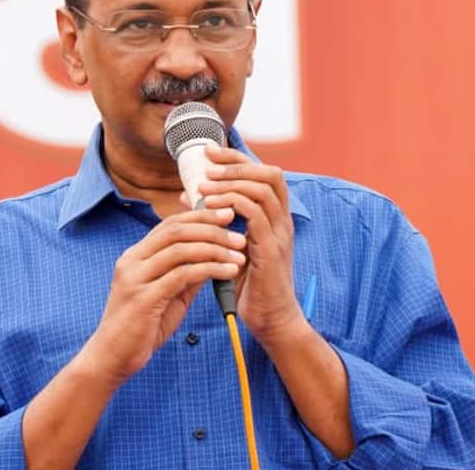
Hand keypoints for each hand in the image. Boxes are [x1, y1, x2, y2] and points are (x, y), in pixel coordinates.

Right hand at [83, 207, 246, 385]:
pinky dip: (208, 269)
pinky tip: (228, 272)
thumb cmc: (140, 328)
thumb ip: (185, 275)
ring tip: (238, 253)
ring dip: (214, 248)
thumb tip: (213, 257)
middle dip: (210, 228)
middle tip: (238, 234)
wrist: (111, 358)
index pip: (169, 225)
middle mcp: (132, 261)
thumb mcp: (167, 296)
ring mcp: (135, 278)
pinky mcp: (143, 298)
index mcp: (135, 256)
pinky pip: (181, 275)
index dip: (199, 216)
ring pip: (179, 249)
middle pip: (175, 231)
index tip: (226, 215)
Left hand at [197, 145, 304, 345]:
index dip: (237, 160)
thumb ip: (217, 220)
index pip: (263, 174)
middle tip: (207, 167)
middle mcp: (282, 221)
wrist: (269, 320)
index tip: (209, 153)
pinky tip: (211, 210)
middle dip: (236, 166)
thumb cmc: (249, 285)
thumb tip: (191, 195)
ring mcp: (280, 235)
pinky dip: (233, 206)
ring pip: (264, 190)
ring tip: (203, 188)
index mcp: (275, 217)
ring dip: (231, 184)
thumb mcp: (231, 245)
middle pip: (270, 174)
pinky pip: (256, 217)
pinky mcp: (272, 251)